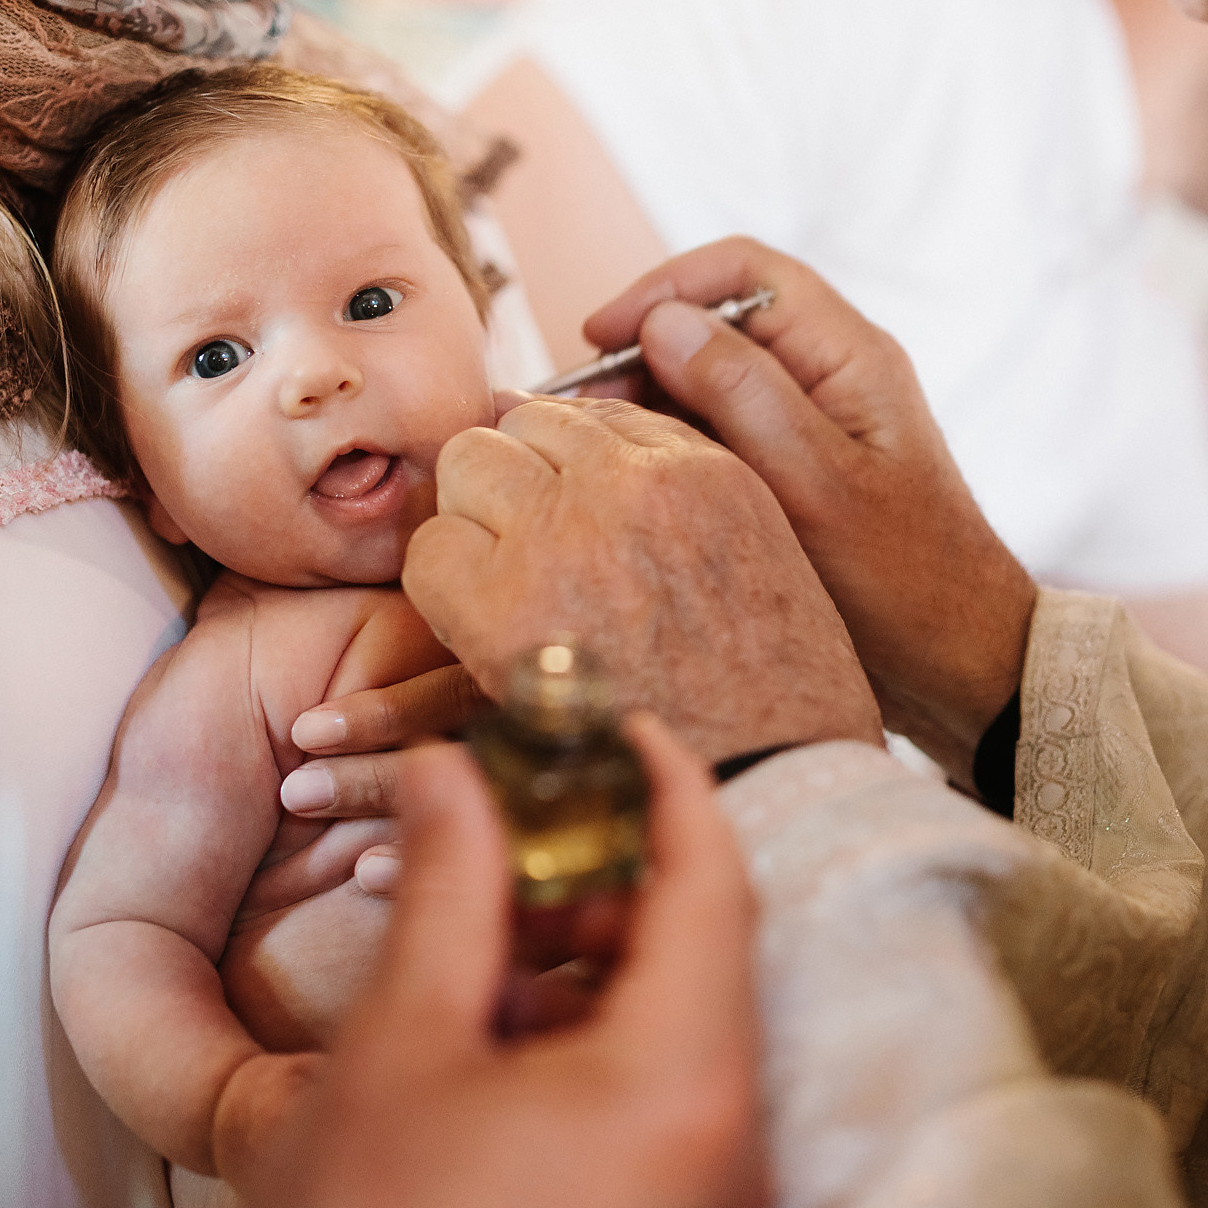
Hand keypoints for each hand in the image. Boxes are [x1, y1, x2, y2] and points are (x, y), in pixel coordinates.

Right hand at [238, 722, 770, 1207]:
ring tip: (482, 933)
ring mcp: (710, 1191)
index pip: (712, 884)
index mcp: (682, 1082)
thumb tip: (457, 772)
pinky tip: (497, 1021)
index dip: (670, 787)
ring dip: (594, 954)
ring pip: (682, 1018)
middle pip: (703, 950)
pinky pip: (666, 1088)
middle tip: (519, 827)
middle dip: (611, 874)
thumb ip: (452, 887)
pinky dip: (597, 1031)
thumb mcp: (402, 1041)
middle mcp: (729, 1139)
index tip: (622, 729)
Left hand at [407, 398, 880, 761]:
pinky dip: (440, 590)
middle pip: (519, 425)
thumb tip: (593, 460)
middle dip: (511, 480)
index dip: (560, 462)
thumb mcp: (763, 559)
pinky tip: (475, 634)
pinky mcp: (506, 609)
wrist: (773, 792)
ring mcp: (564, 539)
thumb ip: (687, 498)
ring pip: (465, 469)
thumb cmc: (778, 701)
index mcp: (700, 470)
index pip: (590, 415)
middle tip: (522, 551)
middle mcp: (630, 484)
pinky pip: (429, 553)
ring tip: (498, 591)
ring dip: (472, 525)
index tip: (554, 508)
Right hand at [583, 239, 1036, 770]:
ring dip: (649, 403)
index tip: (596, 337)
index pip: (744, 271)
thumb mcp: (813, 484)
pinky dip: (672, 445)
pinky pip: (723, 432)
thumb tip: (664, 322)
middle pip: (718, 323)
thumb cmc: (903, 581)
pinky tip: (630, 482)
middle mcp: (830, 375)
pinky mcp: (796, 471)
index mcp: (848, 355)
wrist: (957, 666)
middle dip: (642, 353)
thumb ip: (741, 394)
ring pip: (711, 381)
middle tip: (576, 411)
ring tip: (590, 449)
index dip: (663, 289)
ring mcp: (812, 423)